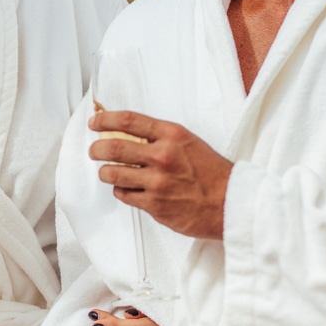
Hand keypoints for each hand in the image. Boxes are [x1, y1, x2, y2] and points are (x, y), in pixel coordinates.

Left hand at [88, 111, 232, 239]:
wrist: (231, 203)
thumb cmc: (211, 173)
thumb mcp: (188, 143)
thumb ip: (159, 138)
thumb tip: (126, 134)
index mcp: (172, 135)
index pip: (129, 121)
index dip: (105, 120)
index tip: (94, 122)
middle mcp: (163, 156)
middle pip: (114, 148)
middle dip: (97, 149)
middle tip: (94, 150)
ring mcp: (157, 182)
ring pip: (112, 174)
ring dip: (105, 172)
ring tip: (107, 172)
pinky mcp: (154, 205)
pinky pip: (123, 195)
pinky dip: (121, 191)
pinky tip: (128, 189)